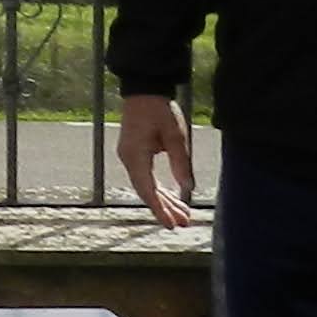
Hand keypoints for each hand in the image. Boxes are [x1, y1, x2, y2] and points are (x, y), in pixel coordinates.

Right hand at [118, 93, 196, 228]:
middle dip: (165, 209)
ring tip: (182, 215)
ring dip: (163, 201)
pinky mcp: (134, 154)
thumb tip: (187, 188)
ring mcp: (129, 157)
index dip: (159, 209)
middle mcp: (129, 160)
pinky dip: (158, 189)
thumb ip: (181, 163)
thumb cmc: (159, 110)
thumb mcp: (176, 136)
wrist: (143, 91)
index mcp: (136, 156)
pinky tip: (171, 198)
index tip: (170, 225)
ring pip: (146, 186)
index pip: (147, 190)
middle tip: (183, 224)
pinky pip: (145, 178)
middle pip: (146, 191)